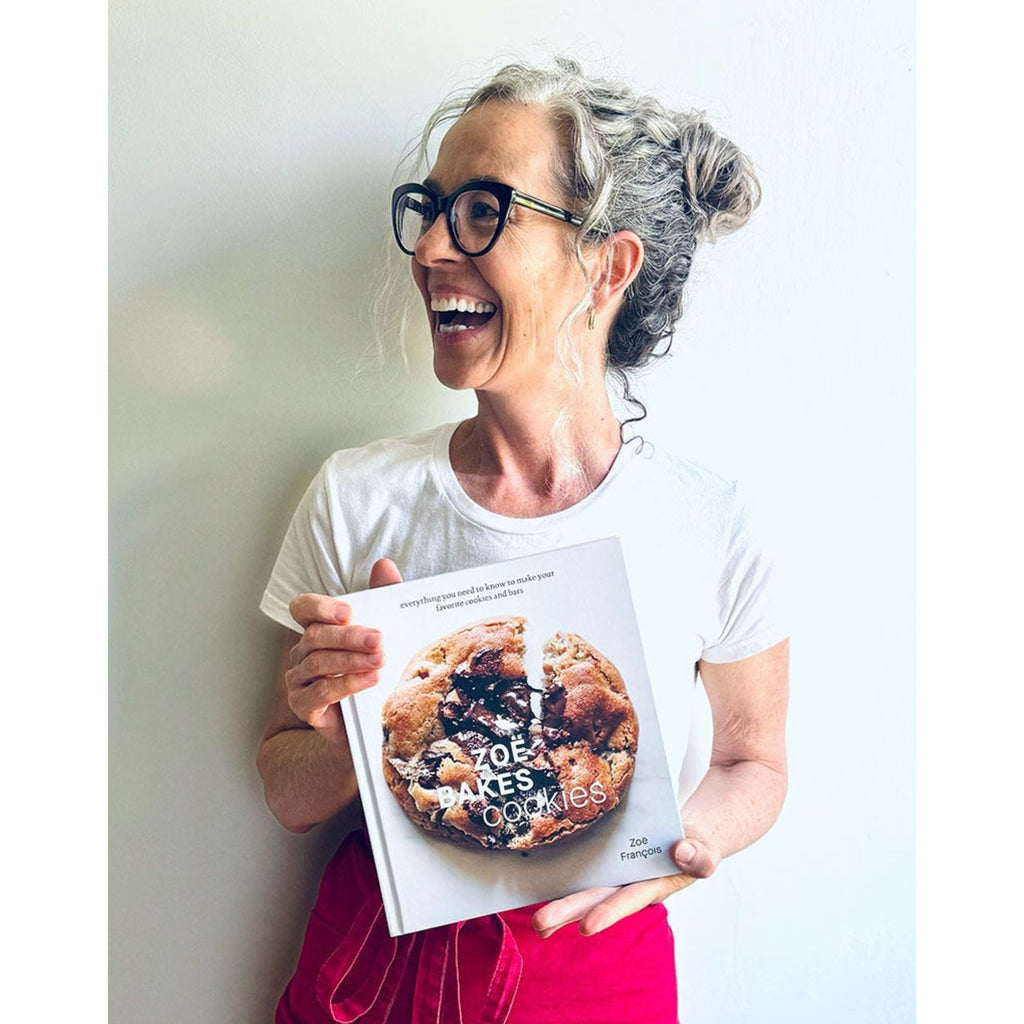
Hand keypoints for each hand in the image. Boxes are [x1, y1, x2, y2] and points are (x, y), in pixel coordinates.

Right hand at [285, 558, 402, 742]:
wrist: (366, 723)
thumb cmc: (370, 672)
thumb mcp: (380, 634)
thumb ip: (381, 599)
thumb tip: (385, 565)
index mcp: (316, 630)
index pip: (302, 608)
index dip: (320, 607)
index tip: (347, 612)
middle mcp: (301, 653)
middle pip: (315, 636)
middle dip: (348, 637)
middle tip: (378, 640)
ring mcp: (299, 680)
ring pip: (318, 663)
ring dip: (351, 661)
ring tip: (379, 661)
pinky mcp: (304, 706)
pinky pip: (320, 693)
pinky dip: (346, 684)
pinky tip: (369, 680)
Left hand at [531, 832, 719, 937]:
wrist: (688, 832)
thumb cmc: (694, 845)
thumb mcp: (705, 851)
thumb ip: (700, 856)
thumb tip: (682, 850)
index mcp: (652, 885)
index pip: (628, 899)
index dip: (609, 912)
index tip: (587, 926)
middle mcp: (627, 882)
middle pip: (596, 898)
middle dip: (569, 911)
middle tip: (540, 924)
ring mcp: (614, 872)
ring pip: (584, 887)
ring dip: (561, 903)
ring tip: (536, 921)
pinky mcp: (604, 857)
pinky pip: (581, 864)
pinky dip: (561, 874)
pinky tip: (537, 881)